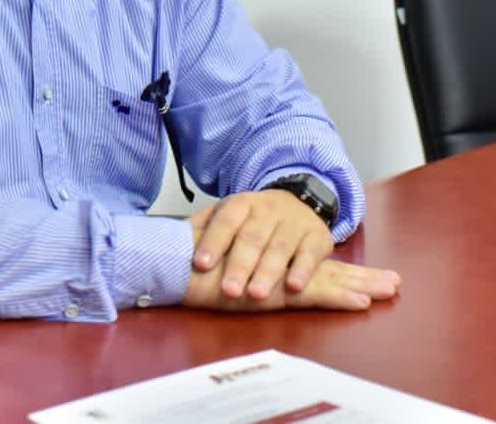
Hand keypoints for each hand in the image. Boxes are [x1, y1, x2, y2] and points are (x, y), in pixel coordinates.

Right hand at [182, 256, 400, 311]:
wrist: (175, 260)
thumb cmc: (193, 263)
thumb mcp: (221, 264)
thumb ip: (238, 262)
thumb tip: (245, 272)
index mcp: (269, 256)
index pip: (311, 264)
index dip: (342, 272)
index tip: (368, 278)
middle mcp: (278, 259)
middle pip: (327, 268)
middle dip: (361, 276)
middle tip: (394, 283)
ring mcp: (279, 271)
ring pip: (327, 278)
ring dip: (360, 284)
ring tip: (389, 290)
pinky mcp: (274, 287)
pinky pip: (313, 292)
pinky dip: (338, 296)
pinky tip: (362, 301)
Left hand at [188, 189, 332, 299]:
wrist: (297, 201)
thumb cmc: (253, 219)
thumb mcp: (227, 214)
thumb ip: (204, 227)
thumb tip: (176, 240)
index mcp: (241, 204)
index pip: (225, 221)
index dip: (213, 242)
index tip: (201, 264)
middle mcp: (268, 210)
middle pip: (252, 237)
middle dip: (239, 265)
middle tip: (228, 290)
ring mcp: (294, 222)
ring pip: (280, 246)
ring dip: (268, 271)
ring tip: (256, 294)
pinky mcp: (318, 237)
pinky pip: (311, 254)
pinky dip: (303, 270)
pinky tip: (293, 287)